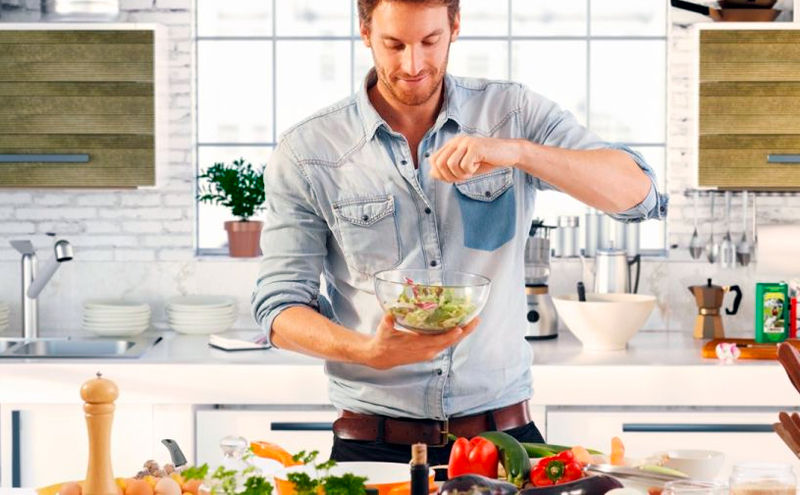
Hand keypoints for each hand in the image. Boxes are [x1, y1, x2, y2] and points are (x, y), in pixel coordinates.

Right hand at [362, 313, 480, 369]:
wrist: (382, 357)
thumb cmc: (383, 342)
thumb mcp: (384, 331)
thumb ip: (387, 322)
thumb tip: (389, 314)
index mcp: (418, 345)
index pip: (438, 341)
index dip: (450, 335)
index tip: (461, 328)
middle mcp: (427, 350)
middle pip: (450, 341)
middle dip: (465, 331)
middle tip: (476, 320)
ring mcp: (430, 352)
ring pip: (450, 343)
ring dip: (463, 333)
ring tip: (473, 321)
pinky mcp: (430, 351)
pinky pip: (446, 343)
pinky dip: (454, 335)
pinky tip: (461, 326)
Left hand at [429, 135, 521, 182]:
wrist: (508, 154)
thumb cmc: (486, 161)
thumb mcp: (464, 168)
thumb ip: (448, 170)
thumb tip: (432, 174)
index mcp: (452, 144)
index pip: (433, 160)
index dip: (440, 174)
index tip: (453, 179)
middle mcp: (456, 141)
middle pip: (438, 163)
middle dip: (448, 176)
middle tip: (463, 177)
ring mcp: (466, 142)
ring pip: (450, 165)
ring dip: (460, 175)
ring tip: (470, 172)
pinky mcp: (475, 147)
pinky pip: (464, 165)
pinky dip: (470, 171)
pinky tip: (478, 166)